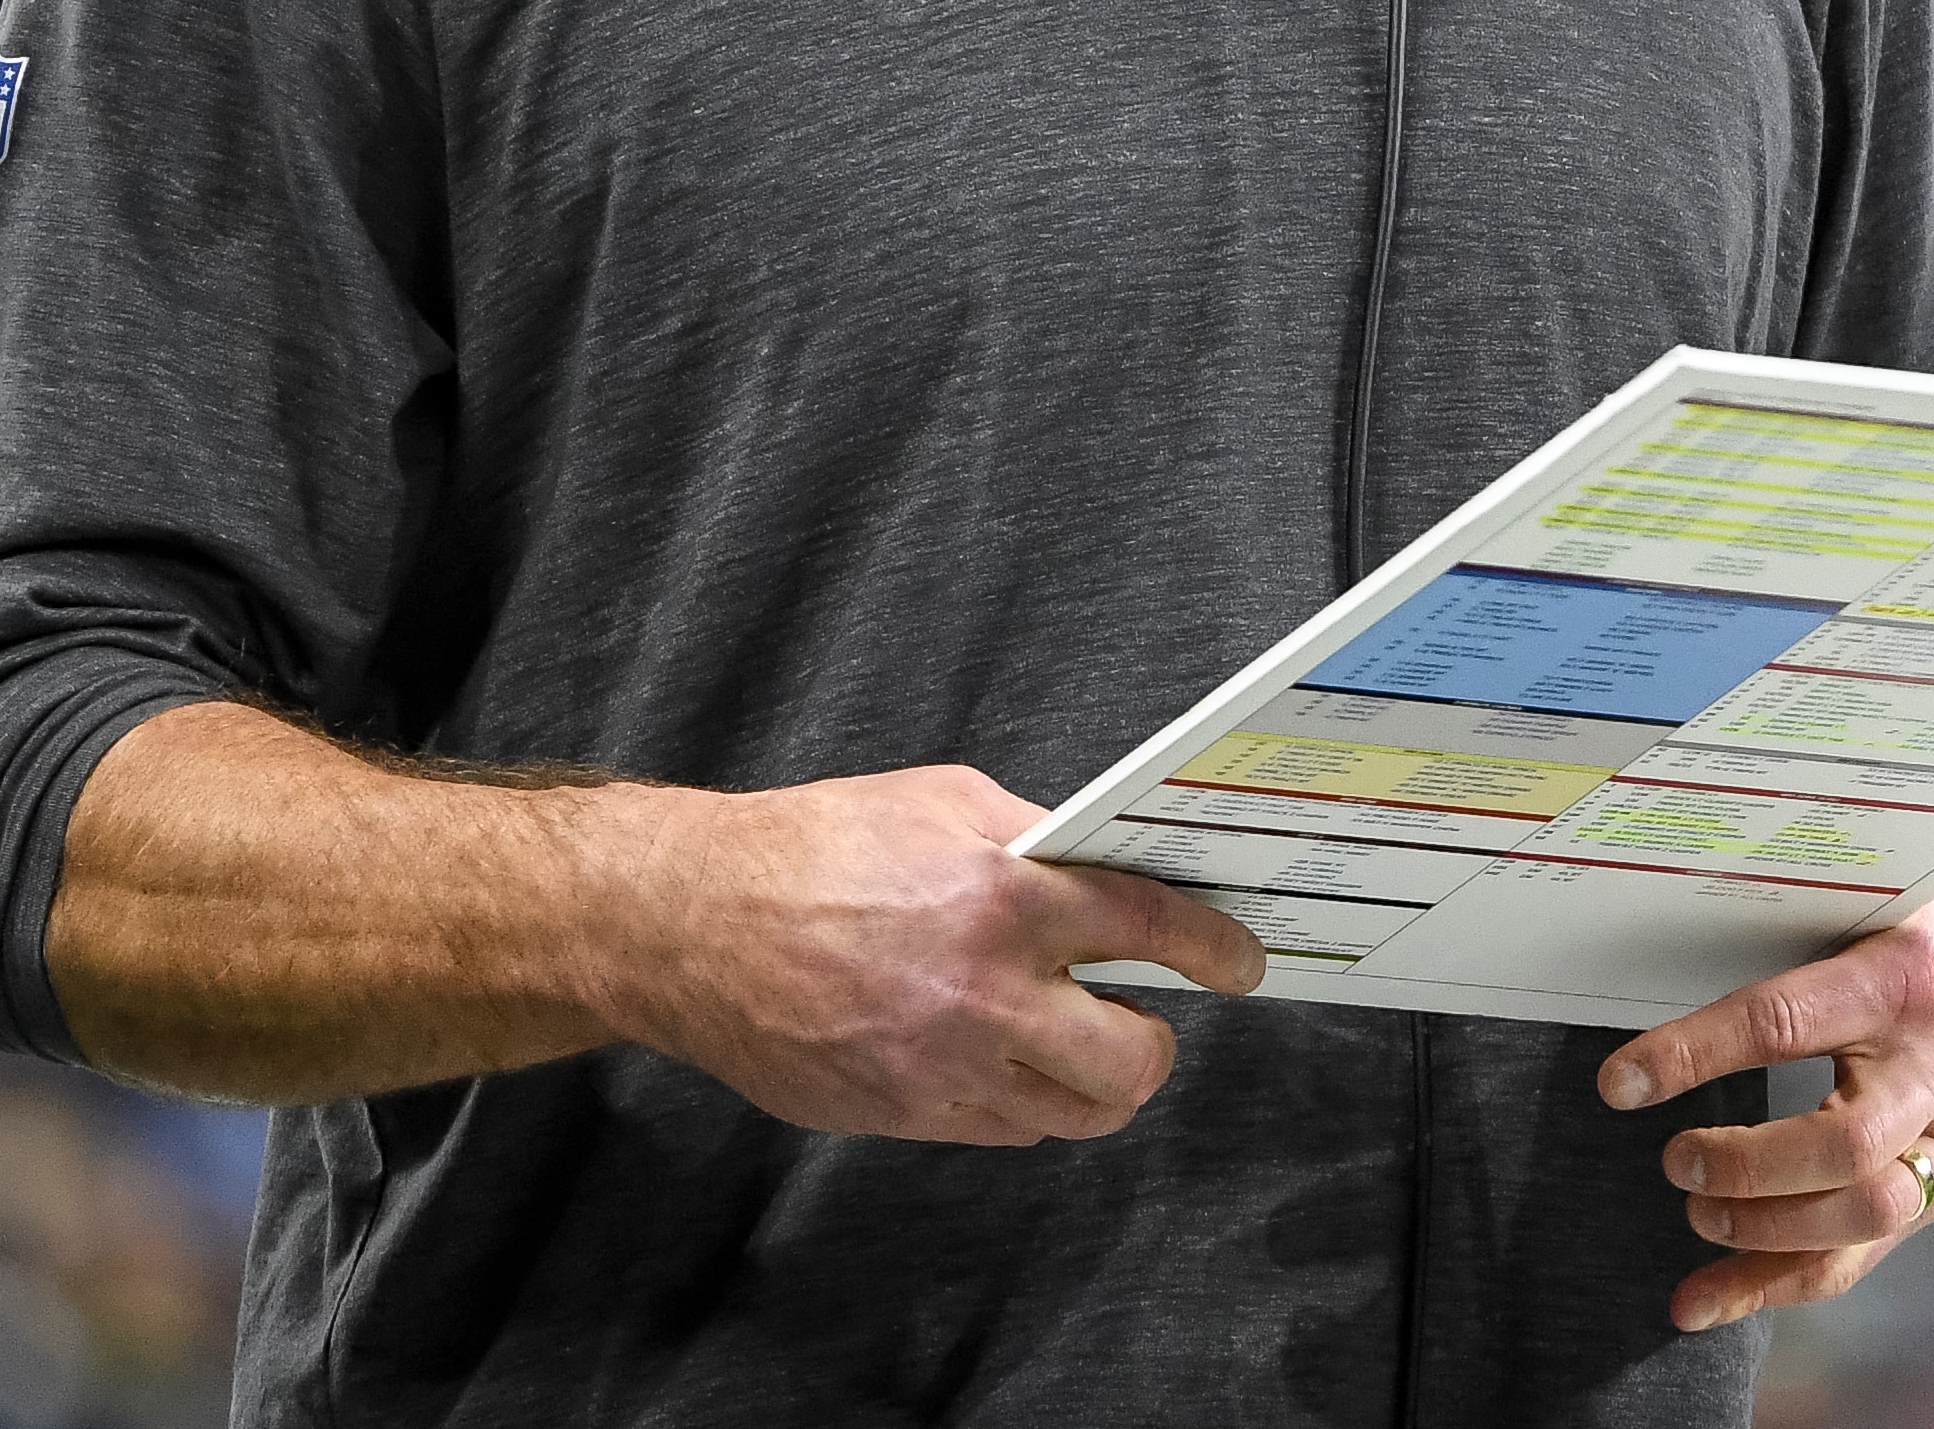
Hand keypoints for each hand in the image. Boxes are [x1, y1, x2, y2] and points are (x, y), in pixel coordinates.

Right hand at [573, 764, 1264, 1143]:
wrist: (692, 923)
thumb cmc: (815, 846)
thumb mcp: (942, 802)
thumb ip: (1035, 840)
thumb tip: (1110, 868)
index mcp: (1001, 896)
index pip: (1150, 929)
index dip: (1214, 949)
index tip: (1241, 961)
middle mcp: (982, 994)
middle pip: (1131, 1061)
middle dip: (1154, 1041)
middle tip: (1145, 1013)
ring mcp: (941, 1069)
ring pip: (1073, 1114)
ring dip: (1093, 1081)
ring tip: (1078, 1037)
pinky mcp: (902, 1115)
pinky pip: (1005, 1130)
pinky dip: (1025, 1098)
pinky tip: (1005, 1055)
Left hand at [1595, 892, 1933, 1330]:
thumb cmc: (1916, 946)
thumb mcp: (1870, 910)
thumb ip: (1791, 925)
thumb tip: (1665, 926)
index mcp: (1901, 979)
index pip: (1785, 1023)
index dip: (1696, 1055)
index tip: (1622, 1082)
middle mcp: (1933, 1068)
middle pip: (1844, 1145)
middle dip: (1747, 1165)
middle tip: (1676, 1158)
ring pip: (1865, 1215)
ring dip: (1764, 1232)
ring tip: (1696, 1210)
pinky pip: (1858, 1258)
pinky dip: (1774, 1286)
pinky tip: (1703, 1300)